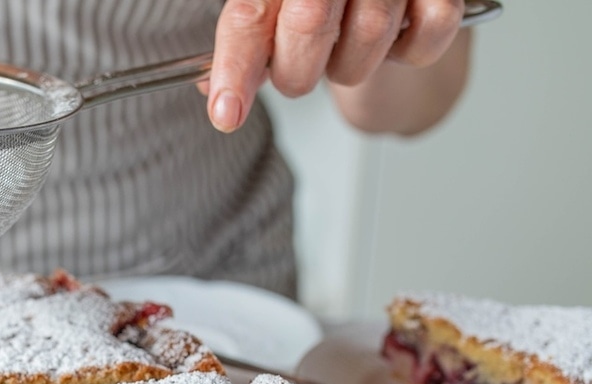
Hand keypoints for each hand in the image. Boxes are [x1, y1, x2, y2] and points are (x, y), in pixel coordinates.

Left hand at [205, 0, 465, 131]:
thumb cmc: (326, 0)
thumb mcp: (274, 11)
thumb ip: (246, 43)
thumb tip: (215, 93)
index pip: (249, 14)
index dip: (236, 66)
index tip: (227, 113)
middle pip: (309, 22)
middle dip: (298, 71)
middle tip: (298, 74)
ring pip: (371, 33)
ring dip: (351, 66)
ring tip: (348, 48)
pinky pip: (426, 37)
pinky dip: (408, 54)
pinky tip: (394, 39)